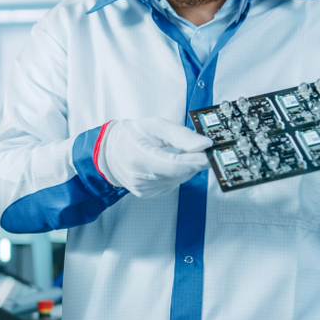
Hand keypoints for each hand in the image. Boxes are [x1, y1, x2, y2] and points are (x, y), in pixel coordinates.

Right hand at [97, 118, 212, 197]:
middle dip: (194, 161)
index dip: (194, 161)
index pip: (174, 165)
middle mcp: (140, 179)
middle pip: (178, 174)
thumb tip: (204, 144)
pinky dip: (176, 174)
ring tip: (180, 152)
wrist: (110, 151)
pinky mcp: (147, 194)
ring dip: (186, 167)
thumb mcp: (155, 125)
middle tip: (201, 148)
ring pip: (178, 180)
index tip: (209, 153)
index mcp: (138, 158)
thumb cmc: (131, 135)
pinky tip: (170, 163)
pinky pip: (172, 184)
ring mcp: (143, 189)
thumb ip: (181, 134)